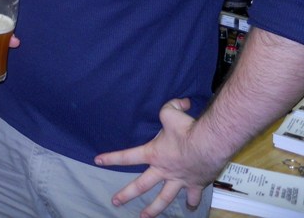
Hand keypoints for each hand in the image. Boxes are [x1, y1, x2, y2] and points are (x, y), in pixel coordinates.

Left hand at [95, 98, 224, 217]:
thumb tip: (181, 101)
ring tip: (144, 217)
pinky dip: (192, 202)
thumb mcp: (171, 112)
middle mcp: (163, 170)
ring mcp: (179, 179)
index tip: (98, 161)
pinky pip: (192, 196)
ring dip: (154, 209)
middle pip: (141, 185)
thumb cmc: (187, 129)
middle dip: (127, 194)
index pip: (127, 156)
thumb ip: (171, 106)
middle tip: (115, 202)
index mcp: (153, 154)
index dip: (112, 158)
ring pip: (164, 199)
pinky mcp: (195, 184)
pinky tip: (191, 209)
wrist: (209, 145)